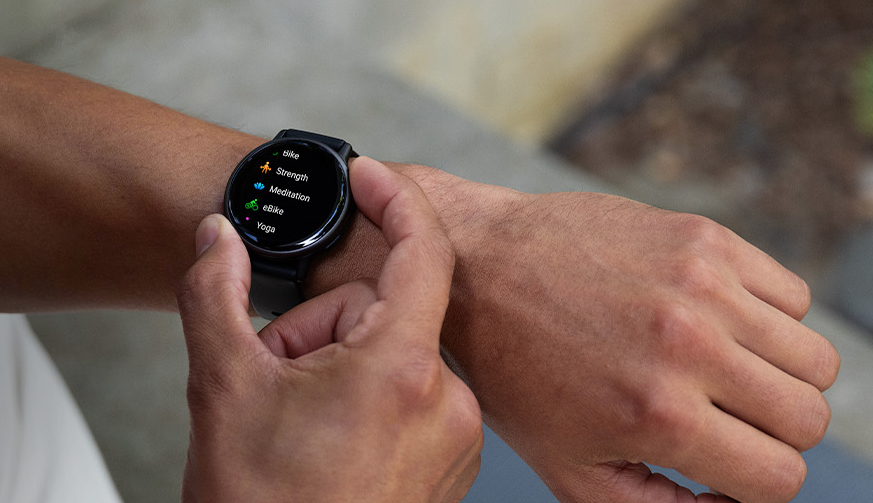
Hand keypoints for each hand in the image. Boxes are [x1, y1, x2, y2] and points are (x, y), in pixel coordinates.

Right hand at [175, 157, 482, 502]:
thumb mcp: (225, 387)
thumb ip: (213, 293)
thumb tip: (213, 239)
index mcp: (401, 371)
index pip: (424, 250)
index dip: (396, 197)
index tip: (369, 174)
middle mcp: (446, 401)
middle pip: (387, 310)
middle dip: (325, 324)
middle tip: (281, 367)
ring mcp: (454, 435)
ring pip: (398, 351)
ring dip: (344, 361)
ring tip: (303, 409)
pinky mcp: (450, 459)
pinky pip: (414, 391)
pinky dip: (370, 392)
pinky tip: (331, 429)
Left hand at [421, 180, 839, 502]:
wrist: (480, 268)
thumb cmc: (515, 373)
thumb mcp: (567, 466)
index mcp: (658, 415)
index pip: (781, 476)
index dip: (757, 480)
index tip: (726, 460)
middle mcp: (690, 346)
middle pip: (809, 417)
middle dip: (775, 433)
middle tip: (724, 417)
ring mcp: (701, 284)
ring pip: (814, 357)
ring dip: (778, 375)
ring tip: (721, 370)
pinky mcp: (702, 237)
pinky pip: (791, 295)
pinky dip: (767, 318)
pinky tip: (714, 322)